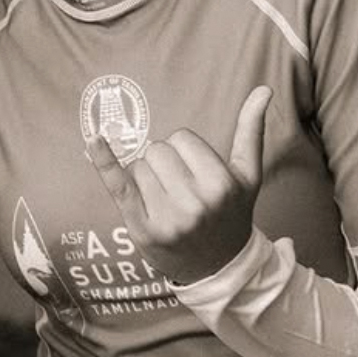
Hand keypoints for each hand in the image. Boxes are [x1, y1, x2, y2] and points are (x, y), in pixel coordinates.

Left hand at [86, 86, 271, 285]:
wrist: (219, 267)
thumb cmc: (231, 213)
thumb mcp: (248, 175)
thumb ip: (252, 131)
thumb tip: (262, 89)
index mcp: (221, 185)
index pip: (181, 138)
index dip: (185, 151)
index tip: (195, 173)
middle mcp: (195, 203)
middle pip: (157, 150)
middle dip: (165, 163)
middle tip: (180, 190)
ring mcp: (167, 218)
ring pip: (138, 166)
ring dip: (146, 177)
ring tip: (166, 201)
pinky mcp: (142, 229)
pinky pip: (118, 185)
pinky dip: (104, 161)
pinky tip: (94, 140)